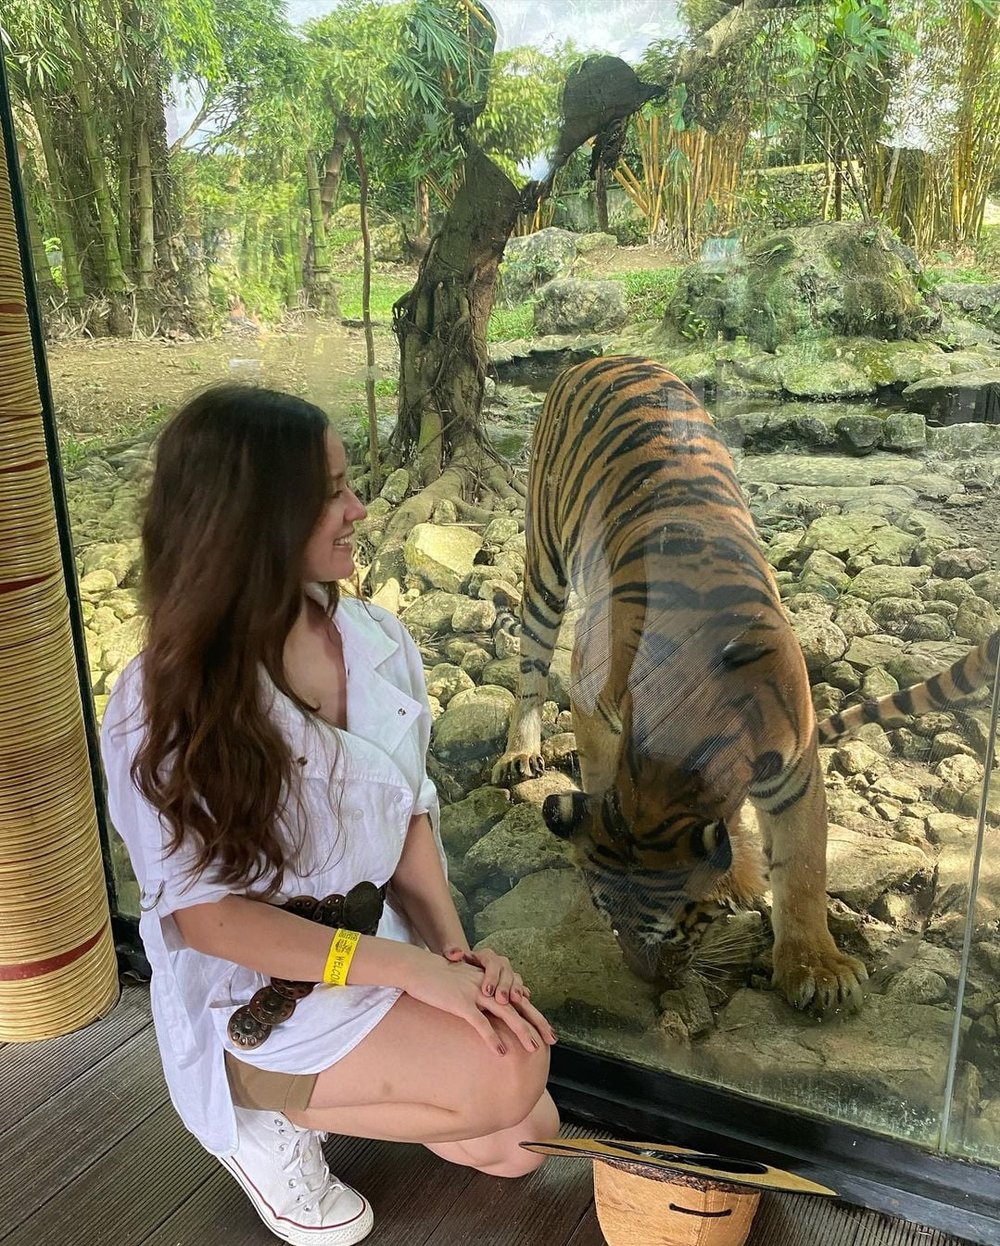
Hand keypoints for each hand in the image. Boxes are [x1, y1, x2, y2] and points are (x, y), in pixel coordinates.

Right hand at [400, 947, 545, 1054]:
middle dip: (537, 1023)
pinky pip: (480, 1022)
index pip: (519, 998)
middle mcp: (488, 985)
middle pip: (519, 1005)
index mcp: (490, 981)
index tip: (548, 1031)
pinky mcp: (461, 1002)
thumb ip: (483, 990)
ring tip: (532, 1049)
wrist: (417, 967)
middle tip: (552, 1040)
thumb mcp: (466, 982)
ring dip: (521, 1032)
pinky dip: (492, 1038)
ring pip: (505, 1013)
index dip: (535, 1015)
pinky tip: (501, 1051)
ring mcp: (475, 992)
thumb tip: (495, 1003)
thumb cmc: (439, 978)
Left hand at [442, 945, 526, 1004]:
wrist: (461, 973)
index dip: (491, 976)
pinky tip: (524, 1005)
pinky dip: (522, 996)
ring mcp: (507, 974)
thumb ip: (451, 951)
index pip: (492, 962)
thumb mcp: (449, 956)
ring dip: (516, 990)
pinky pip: (520, 989)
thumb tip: (457, 953)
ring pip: (515, 979)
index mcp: (485, 956)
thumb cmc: (455, 967)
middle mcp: (499, 963)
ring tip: (514, 1001)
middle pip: (506, 971)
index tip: (486, 991)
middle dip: (505, 986)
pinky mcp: (511, 985)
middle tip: (501, 1000)